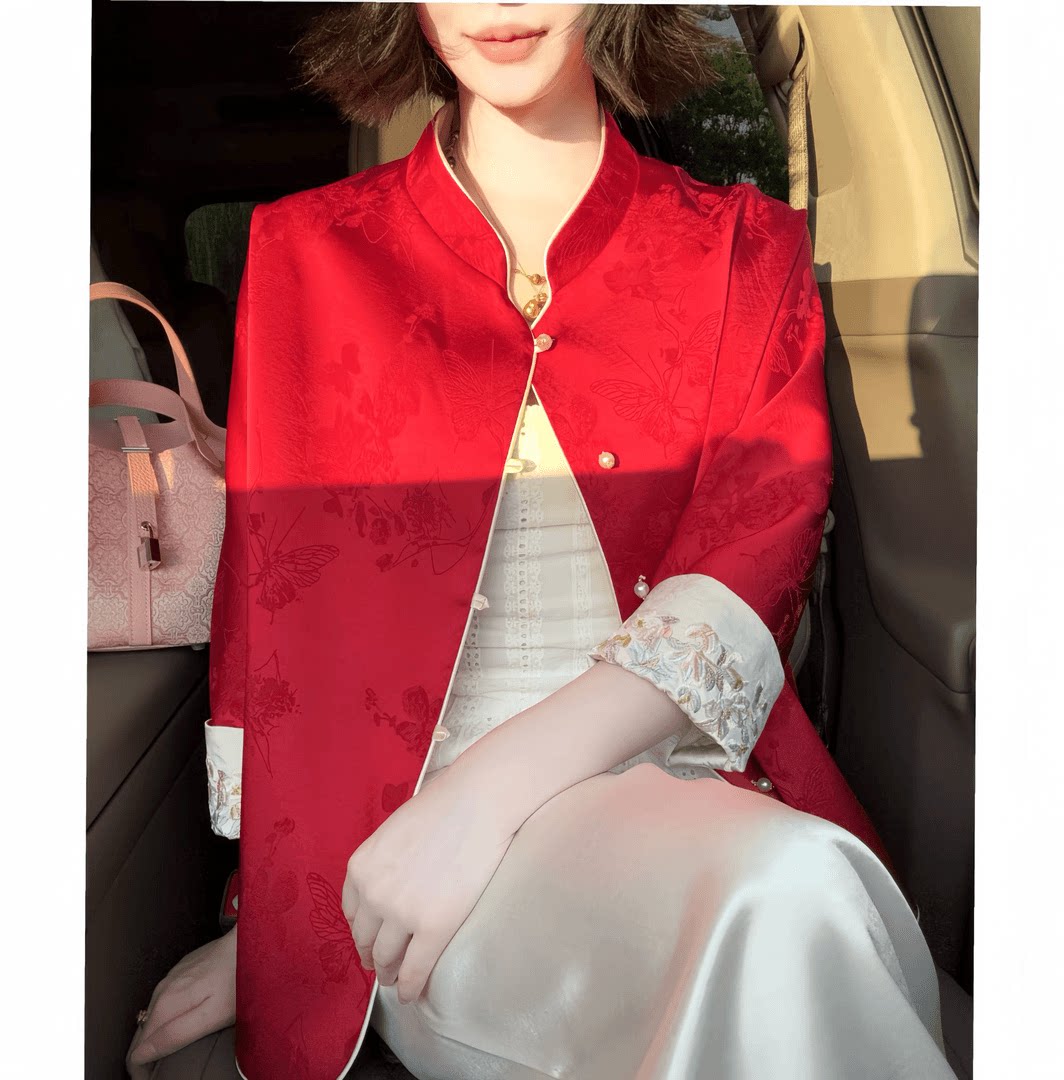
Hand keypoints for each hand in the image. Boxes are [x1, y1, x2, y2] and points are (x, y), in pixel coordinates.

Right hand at [125, 924, 236, 1077]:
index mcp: (166, 1004)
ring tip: (168, 1052)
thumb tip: (142, 1054)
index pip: (138, 1048)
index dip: (142, 1070)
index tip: (153, 1079)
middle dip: (146, 1055)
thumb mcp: (210, 1016)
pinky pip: (164, 997)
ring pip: (152, 1014)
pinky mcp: (183, 968)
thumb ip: (175, 1035)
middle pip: (142, 1032)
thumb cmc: (238, 978)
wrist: (251, 942)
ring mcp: (172, 976)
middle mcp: (163, 989)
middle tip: (160, 1071)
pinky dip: (167, 1014)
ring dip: (155, 1035)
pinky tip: (180, 1019)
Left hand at [342, 768, 516, 1004]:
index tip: (370, 940)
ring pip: (387, 959)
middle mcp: (374, 895)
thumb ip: (384, 862)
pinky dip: (410, 987)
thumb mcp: (394, 831)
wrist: (477, 801)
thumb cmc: (444, 804)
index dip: (362, 931)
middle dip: (372, 957)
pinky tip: (411, 994)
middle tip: (381, 967)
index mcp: (360, 868)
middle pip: (366, 940)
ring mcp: (402, 914)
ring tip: (395, 981)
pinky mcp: (434, 928)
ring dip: (389, 975)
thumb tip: (392, 882)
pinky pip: (415, 970)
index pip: (352, 913)